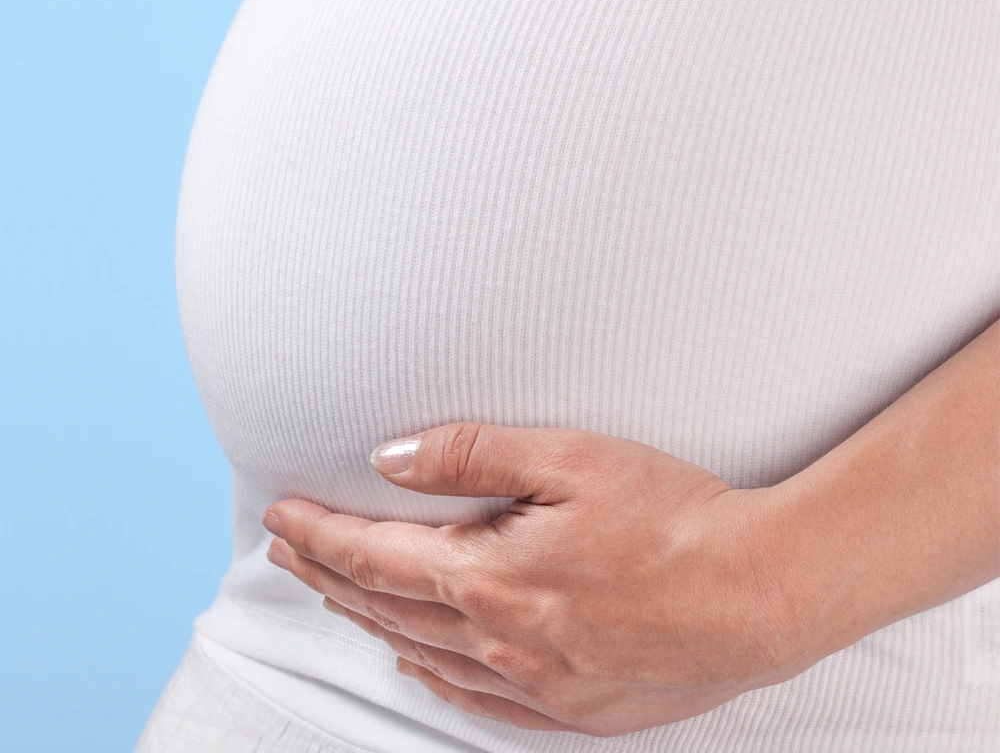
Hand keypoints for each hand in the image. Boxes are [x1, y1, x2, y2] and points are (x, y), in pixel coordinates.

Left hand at [263, 423, 812, 734]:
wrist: (757, 595)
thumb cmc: (672, 515)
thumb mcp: (570, 457)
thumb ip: (470, 454)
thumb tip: (387, 459)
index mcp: (490, 577)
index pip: (375, 557)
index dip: (318, 536)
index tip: (277, 517)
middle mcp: (500, 640)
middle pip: (386, 606)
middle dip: (328, 574)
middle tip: (285, 550)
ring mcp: (535, 683)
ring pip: (424, 653)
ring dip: (370, 619)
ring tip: (336, 593)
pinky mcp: (572, 708)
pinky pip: (476, 696)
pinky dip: (431, 672)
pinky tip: (418, 662)